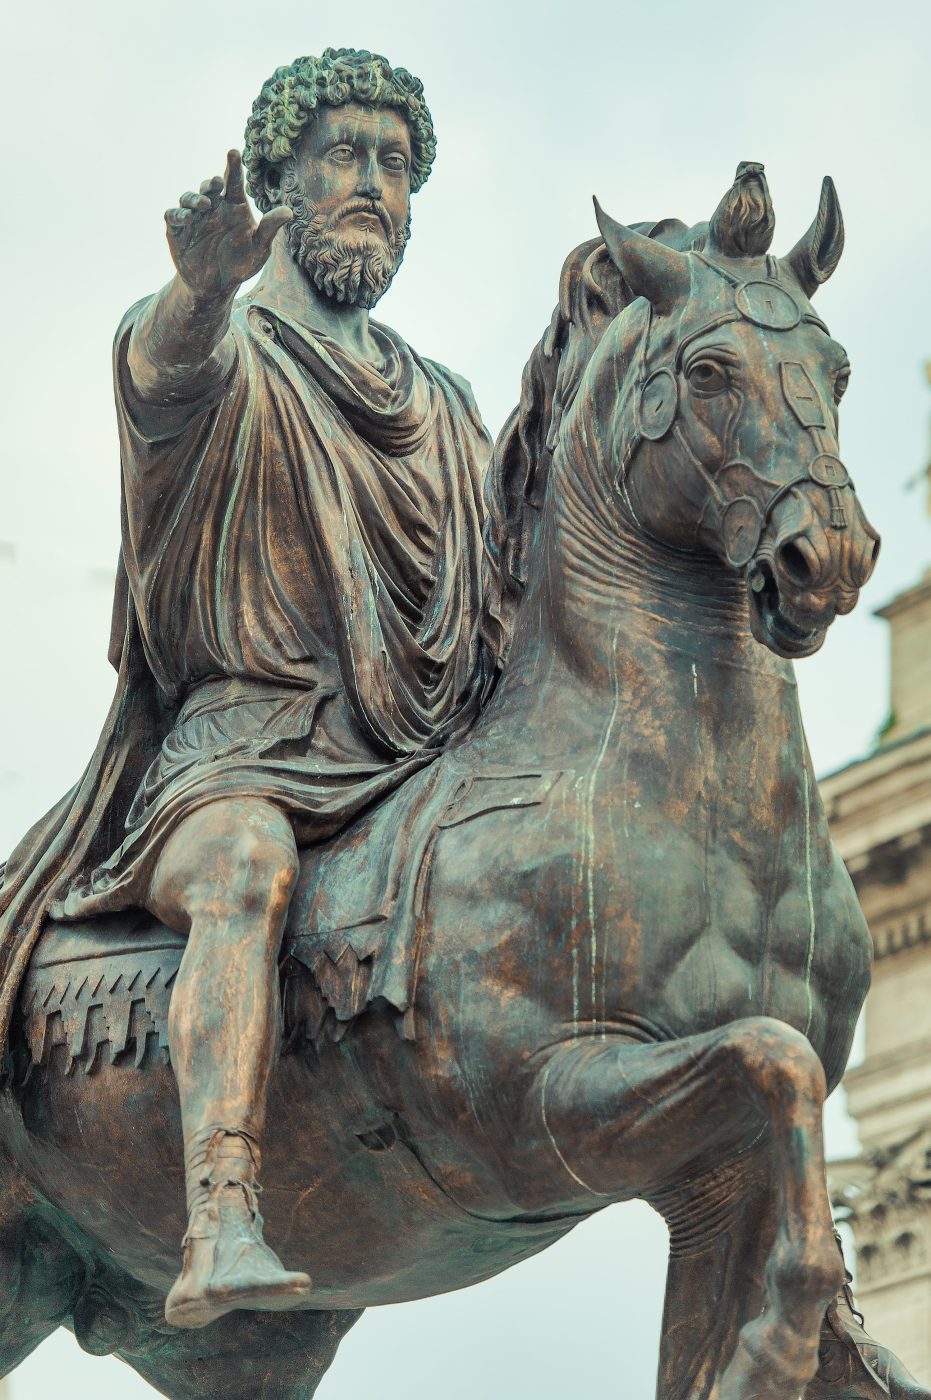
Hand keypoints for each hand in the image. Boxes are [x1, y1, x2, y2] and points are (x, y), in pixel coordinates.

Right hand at [164, 150, 291, 298]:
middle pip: (209, 187)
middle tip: (217, 183)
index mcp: (234, 206)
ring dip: (194, 198)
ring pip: (188, 198)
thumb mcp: (259, 248)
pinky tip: (186, 218)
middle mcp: (213, 207)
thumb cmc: (241, 264)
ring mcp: (194, 218)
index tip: (234, 152)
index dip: (233, 166)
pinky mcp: (177, 232)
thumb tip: (289, 212)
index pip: (233, 181)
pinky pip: (173, 217)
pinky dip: (177, 215)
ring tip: (204, 203)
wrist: (218, 287)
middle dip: (211, 183)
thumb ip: (269, 229)